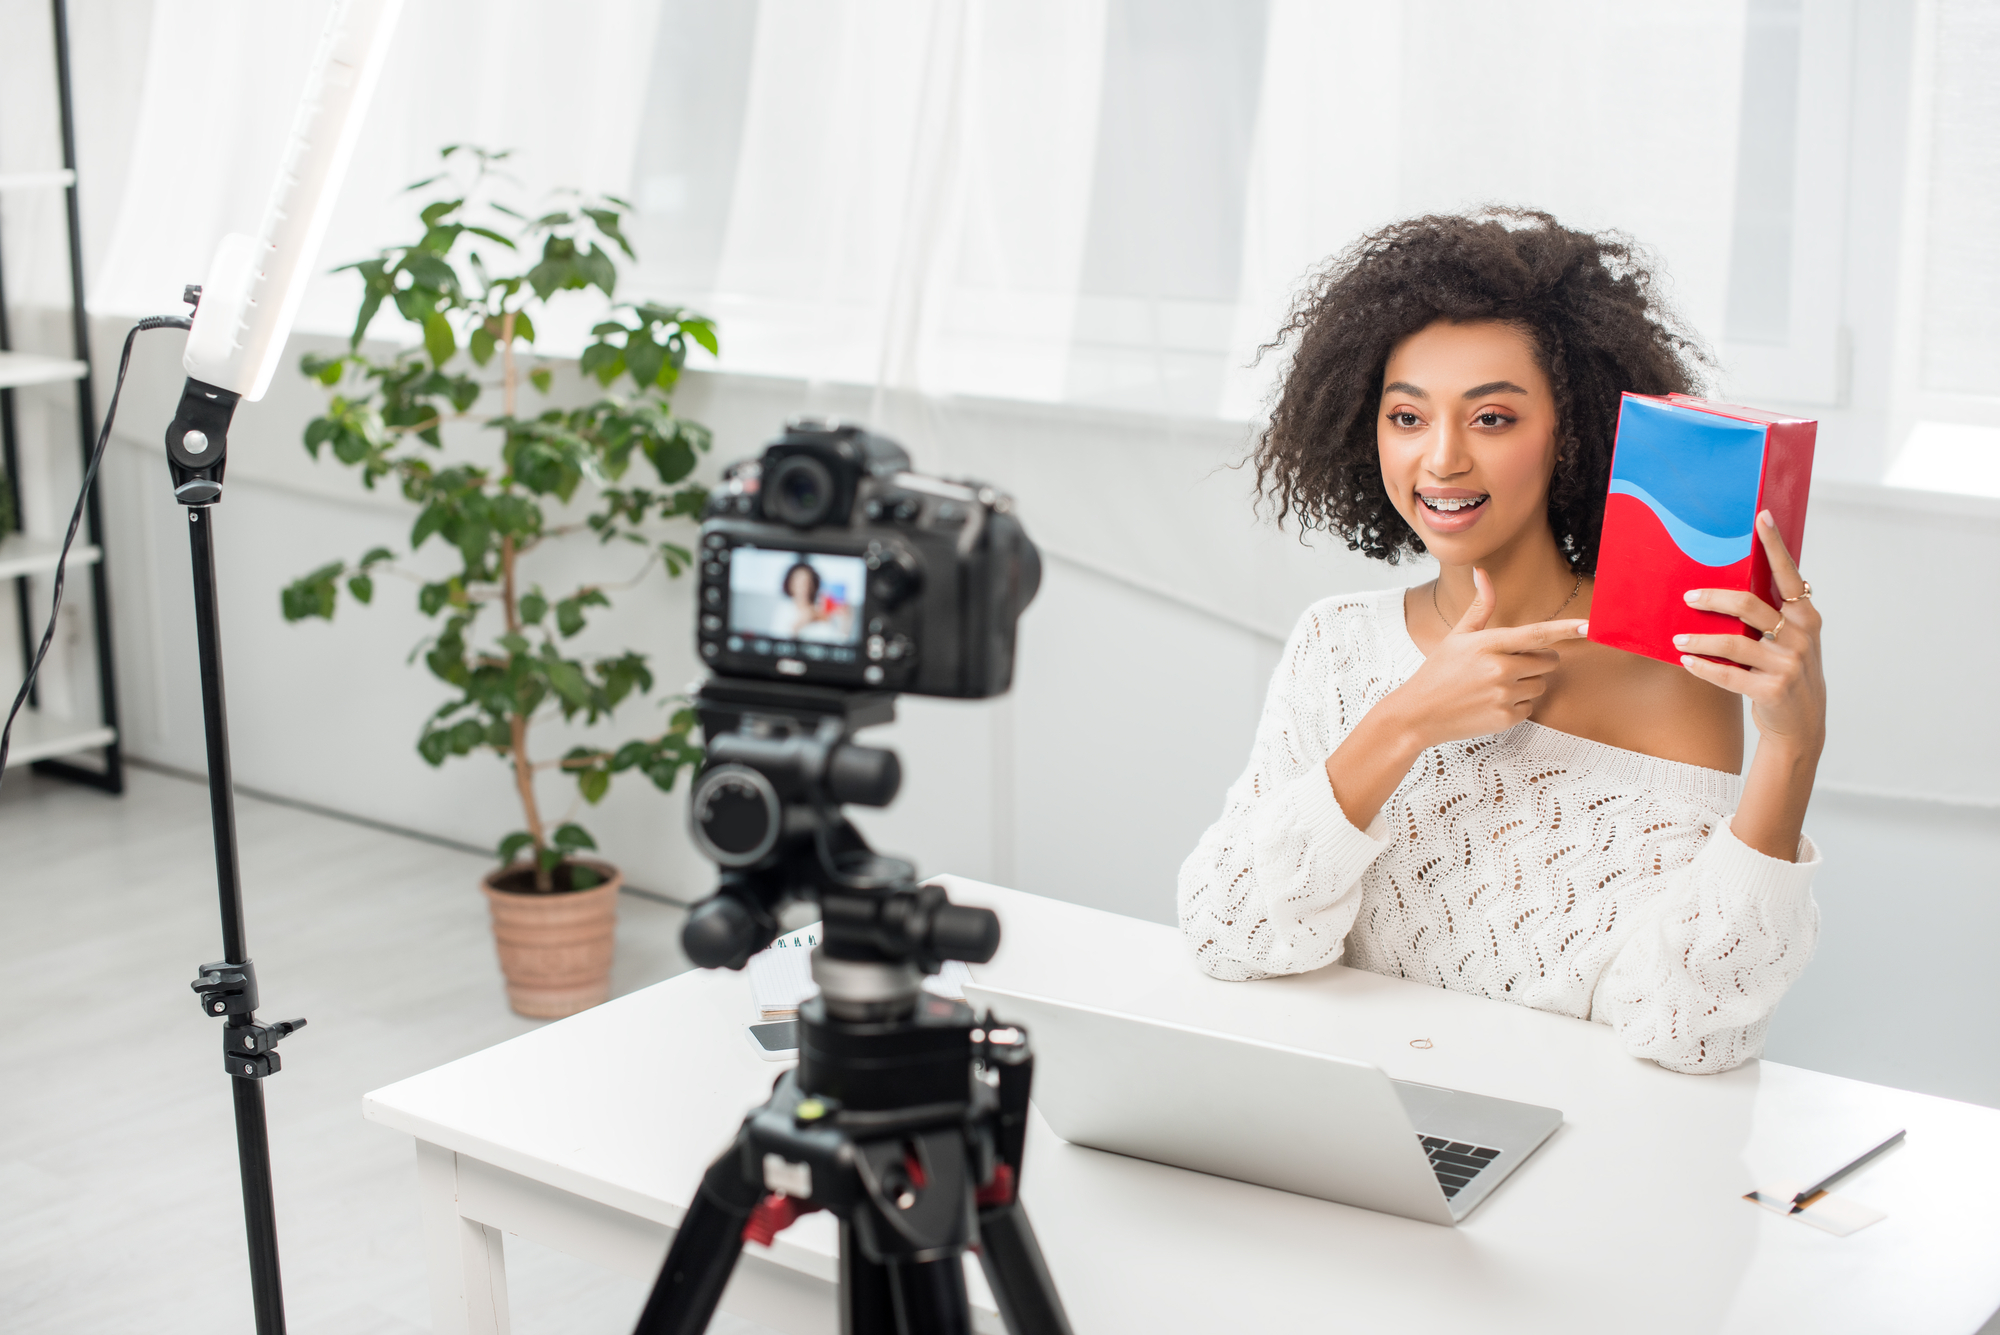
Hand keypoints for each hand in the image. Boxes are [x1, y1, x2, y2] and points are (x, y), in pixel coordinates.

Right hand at [1388, 567, 1587, 750]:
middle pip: (1548, 660)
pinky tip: (1492, 703)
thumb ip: (1481, 606)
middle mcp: (1499, 669)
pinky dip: (1517, 705)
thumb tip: (1483, 572)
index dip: (1566, 629)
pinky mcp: (1505, 718)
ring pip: (1541, 684)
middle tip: (1507, 664)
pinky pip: (1530, 707)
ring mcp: (1503, 695)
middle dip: (1536, 660)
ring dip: (1527, 683)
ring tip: (1496, 685)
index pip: (1537, 634)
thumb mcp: (1457, 636)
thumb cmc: (1438, 672)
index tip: (1589, 626)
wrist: (1418, 714)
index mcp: (1489, 644)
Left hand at [1676, 510, 1825, 757]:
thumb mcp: (1791, 640)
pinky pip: (1728, 674)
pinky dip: (1704, 667)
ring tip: (1678, 640)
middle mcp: (1802, 637)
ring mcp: (1789, 665)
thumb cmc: (1787, 672)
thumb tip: (1729, 582)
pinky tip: (1687, 663)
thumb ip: (1773, 614)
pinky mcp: (1772, 690)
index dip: (1775, 546)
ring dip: (1699, 639)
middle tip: (1688, 597)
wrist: (1801, 724)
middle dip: (1714, 598)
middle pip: (1750, 605)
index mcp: (1807, 618)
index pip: (1789, 576)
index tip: (1760, 518)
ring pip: (1734, 642)